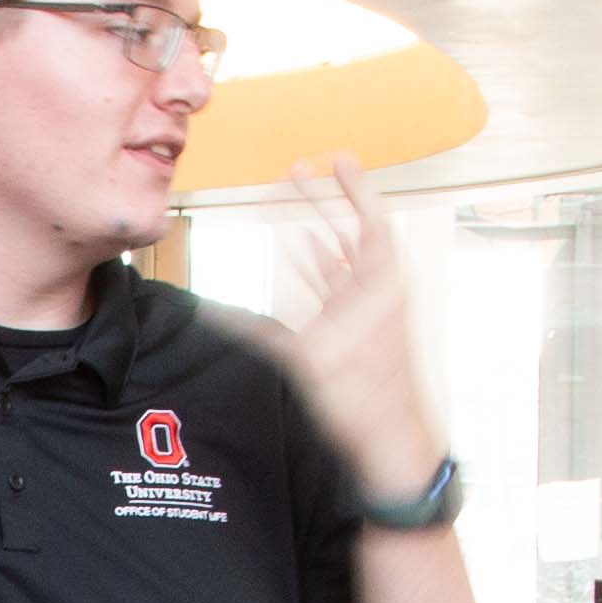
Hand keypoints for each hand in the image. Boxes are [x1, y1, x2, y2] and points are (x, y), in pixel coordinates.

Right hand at [237, 153, 446, 502]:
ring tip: (289, 197)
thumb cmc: (367, 403)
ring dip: (313, 228)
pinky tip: (292, 249)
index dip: (357, 188)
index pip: (371, 222)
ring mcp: (364, 310)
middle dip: (323, 199)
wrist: (393, 443)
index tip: (340, 158)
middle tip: (298, 169)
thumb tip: (208, 313)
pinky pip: (330, 286)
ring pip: (337, 257)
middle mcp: (375, 292)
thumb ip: (256, 333)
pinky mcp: (353, 329)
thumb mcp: (312, 362)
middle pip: (349, 232)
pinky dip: (312, 266)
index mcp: (380, 288)